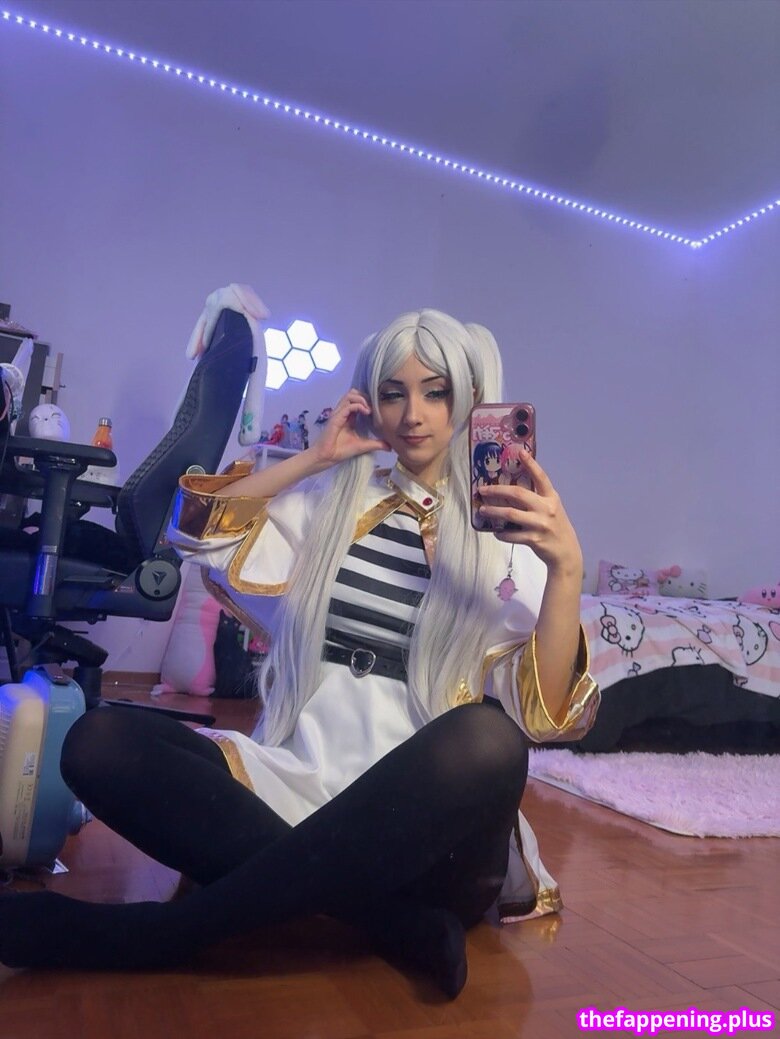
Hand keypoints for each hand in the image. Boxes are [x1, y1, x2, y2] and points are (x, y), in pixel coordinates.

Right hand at [309, 390, 389, 466]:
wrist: (327, 457)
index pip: (357, 400)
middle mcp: (343, 412)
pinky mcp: (336, 417)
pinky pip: (348, 405)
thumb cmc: (341, 451)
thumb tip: (390, 447)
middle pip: (353, 393)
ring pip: (350, 395)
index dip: (367, 401)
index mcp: (348, 416)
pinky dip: (359, 406)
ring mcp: (339, 413)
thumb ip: (376, 444)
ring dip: (362, 399)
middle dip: (365, 397)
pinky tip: (366, 412)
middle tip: (373, 407)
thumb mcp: (363, 446)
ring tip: (369, 409)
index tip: (377, 409)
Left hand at [477, 453, 582, 576]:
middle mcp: (546, 508)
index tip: (520, 452)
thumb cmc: (556, 527)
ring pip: (510, 513)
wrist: (566, 552)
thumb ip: (538, 498)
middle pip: (518, 493)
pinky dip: (501, 533)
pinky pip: (511, 534)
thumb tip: (512, 490)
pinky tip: (495, 532)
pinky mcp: (534, 539)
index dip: (531, 464)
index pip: (541, 477)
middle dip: (497, 490)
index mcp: (551, 498)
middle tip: (482, 490)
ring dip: (493, 511)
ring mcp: (540, 524)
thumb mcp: (552, 509)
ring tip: (482, 510)